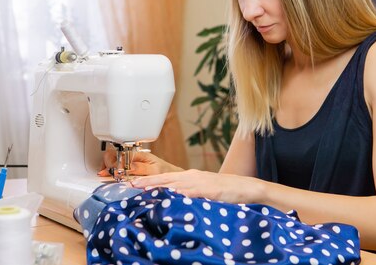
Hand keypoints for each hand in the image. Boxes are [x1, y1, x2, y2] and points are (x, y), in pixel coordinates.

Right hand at [98, 146, 181, 176]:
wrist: (169, 174)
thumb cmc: (164, 172)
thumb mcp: (155, 170)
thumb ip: (141, 168)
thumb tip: (128, 166)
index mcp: (138, 154)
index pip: (120, 154)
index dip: (114, 163)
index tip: (114, 173)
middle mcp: (131, 155)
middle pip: (112, 153)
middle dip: (107, 163)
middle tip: (107, 173)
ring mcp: (127, 160)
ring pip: (111, 157)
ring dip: (106, 165)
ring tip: (104, 174)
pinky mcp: (126, 165)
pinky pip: (113, 164)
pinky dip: (108, 168)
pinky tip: (106, 174)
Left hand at [130, 169, 262, 203]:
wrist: (244, 188)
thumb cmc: (225, 191)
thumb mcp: (203, 192)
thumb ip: (189, 194)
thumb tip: (174, 199)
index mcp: (190, 176)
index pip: (166, 178)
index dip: (150, 181)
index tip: (136, 183)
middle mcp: (192, 176)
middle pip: (165, 178)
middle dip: (148, 182)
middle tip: (131, 184)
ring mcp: (199, 182)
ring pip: (174, 183)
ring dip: (158, 186)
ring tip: (144, 188)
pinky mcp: (207, 189)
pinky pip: (190, 191)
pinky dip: (179, 193)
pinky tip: (170, 195)